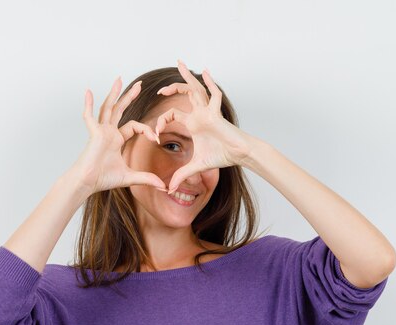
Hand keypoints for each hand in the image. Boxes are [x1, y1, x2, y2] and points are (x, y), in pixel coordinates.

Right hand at [73, 76, 166, 193]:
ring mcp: (100, 131)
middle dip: (129, 97)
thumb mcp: (130, 177)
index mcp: (116, 139)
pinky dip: (88, 104)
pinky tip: (88, 91)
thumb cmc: (104, 179)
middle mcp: (108, 132)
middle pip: (120, 110)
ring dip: (114, 93)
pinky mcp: (94, 133)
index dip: (147, 129)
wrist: (88, 182)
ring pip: (108, 108)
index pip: (134, 126)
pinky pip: (89, 116)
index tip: (156, 138)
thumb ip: (146, 178)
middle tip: (139, 85)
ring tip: (120, 79)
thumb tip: (163, 186)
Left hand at [155, 59, 252, 194]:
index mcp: (192, 123)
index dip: (161, 122)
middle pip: (184, 94)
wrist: (240, 154)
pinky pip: (214, 95)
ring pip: (196, 88)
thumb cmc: (222, 156)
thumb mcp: (196, 166)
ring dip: (187, 77)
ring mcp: (208, 111)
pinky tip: (205, 72)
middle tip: (159, 87)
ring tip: (179, 64)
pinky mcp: (216, 113)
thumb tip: (169, 189)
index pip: (172, 115)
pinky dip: (210, 83)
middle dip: (171, 87)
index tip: (155, 134)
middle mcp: (199, 113)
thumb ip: (182, 174)